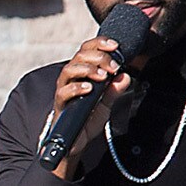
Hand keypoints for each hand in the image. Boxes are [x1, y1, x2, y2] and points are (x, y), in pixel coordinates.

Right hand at [49, 35, 134, 176]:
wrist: (76, 141)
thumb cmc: (88, 118)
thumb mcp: (106, 103)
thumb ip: (114, 90)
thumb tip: (125, 76)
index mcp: (82, 72)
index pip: (87, 50)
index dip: (100, 44)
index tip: (115, 46)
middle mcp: (71, 78)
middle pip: (79, 56)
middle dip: (98, 57)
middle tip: (113, 66)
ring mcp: (64, 89)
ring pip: (69, 70)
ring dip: (87, 69)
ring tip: (102, 76)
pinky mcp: (60, 103)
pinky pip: (64, 91)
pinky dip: (76, 87)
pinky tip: (89, 88)